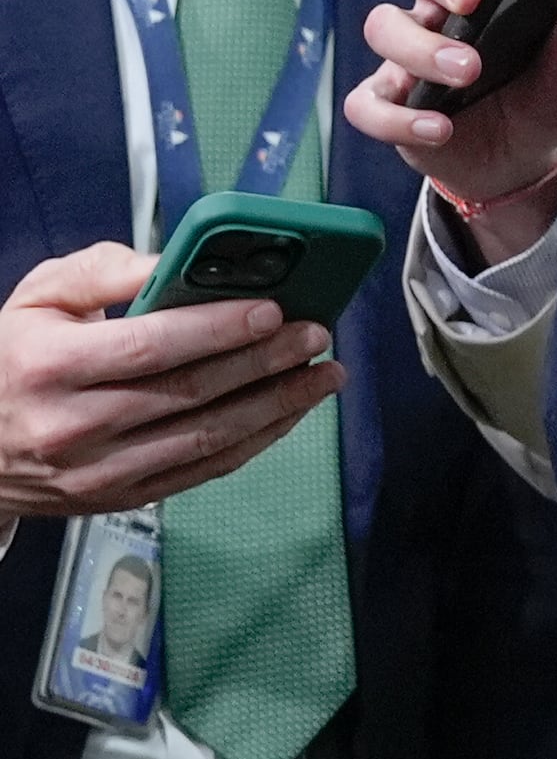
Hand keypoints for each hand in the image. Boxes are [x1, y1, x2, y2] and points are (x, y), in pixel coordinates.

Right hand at [0, 246, 339, 519]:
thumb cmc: (13, 359)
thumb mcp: (37, 299)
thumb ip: (104, 270)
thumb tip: (176, 261)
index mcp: (50, 367)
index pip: (149, 346)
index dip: (218, 328)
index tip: (273, 309)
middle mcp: (74, 426)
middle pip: (190, 392)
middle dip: (265, 360)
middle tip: (316, 333)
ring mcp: (98, 471)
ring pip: (206, 438)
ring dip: (277, 405)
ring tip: (324, 373)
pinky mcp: (121, 497)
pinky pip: (203, 470)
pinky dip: (256, 441)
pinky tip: (289, 412)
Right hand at [345, 0, 556, 263]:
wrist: (527, 162)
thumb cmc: (551, 91)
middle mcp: (442, 8)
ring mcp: (408, 53)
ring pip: (383, 26)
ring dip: (422, 49)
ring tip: (469, 73)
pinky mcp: (390, 103)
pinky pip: (367, 102)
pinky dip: (397, 116)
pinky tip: (438, 126)